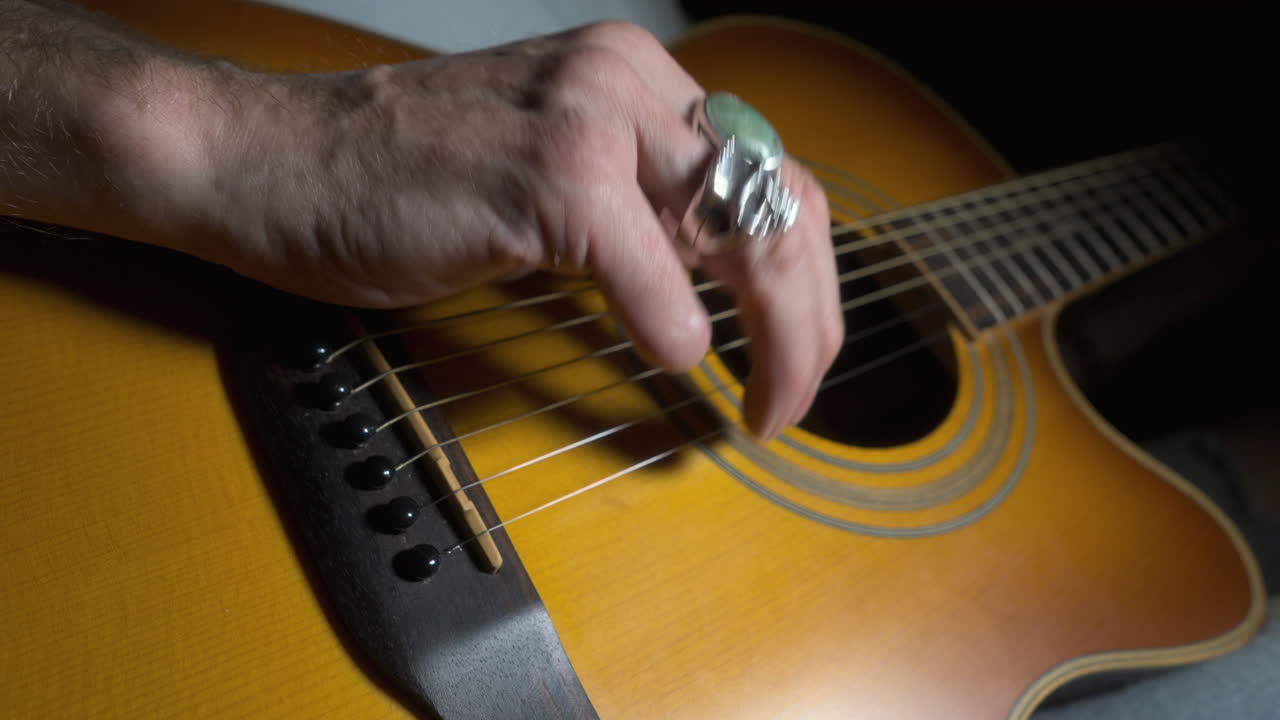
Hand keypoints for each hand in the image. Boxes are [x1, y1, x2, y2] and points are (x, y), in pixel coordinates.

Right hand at [100, 21, 844, 439]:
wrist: (275, 163)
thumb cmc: (397, 183)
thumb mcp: (551, 180)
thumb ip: (640, 210)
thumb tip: (724, 289)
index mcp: (638, 80)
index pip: (773, 177)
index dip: (805, 277)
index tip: (796, 349)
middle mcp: (629, 80)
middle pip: (782, 204)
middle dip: (811, 321)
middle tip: (793, 400)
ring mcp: (590, 117)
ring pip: (745, 234)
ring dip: (775, 339)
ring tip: (761, 405)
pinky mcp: (545, 172)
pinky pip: (650, 268)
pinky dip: (673, 330)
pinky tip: (671, 364)